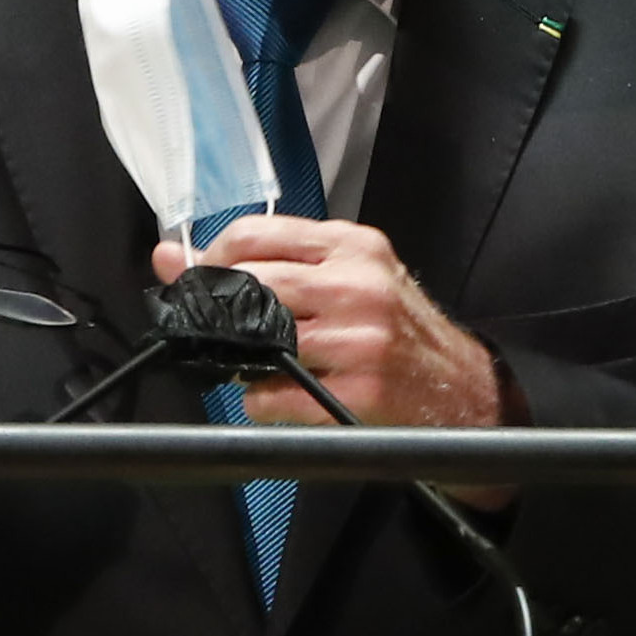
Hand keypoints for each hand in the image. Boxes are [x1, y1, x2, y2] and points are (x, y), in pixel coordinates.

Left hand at [153, 216, 513, 509]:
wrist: (465, 388)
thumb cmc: (399, 333)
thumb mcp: (348, 279)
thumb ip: (270, 263)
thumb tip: (170, 256)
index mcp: (352, 246)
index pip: (256, 234)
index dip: (213, 259)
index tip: (201, 280)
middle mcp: (358, 284)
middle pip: (252, 283)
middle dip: (218, 309)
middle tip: (215, 328)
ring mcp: (361, 338)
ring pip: (258, 340)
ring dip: (241, 359)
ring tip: (260, 363)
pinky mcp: (360, 390)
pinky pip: (274, 396)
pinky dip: (262, 401)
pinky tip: (283, 395)